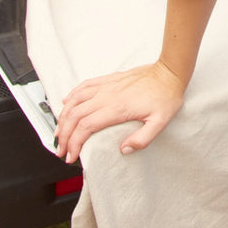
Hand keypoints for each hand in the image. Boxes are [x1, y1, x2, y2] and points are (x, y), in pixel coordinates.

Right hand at [54, 59, 185, 163]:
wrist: (170, 72)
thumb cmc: (166, 95)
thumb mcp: (160, 122)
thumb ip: (142, 139)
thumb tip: (124, 150)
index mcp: (117, 108)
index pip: (86, 127)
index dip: (74, 143)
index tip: (70, 155)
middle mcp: (107, 95)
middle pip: (75, 115)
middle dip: (63, 135)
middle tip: (60, 149)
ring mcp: (107, 86)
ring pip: (75, 100)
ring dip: (63, 116)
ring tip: (58, 131)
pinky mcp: (109, 79)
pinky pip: (85, 85)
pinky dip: (72, 95)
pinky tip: (66, 102)